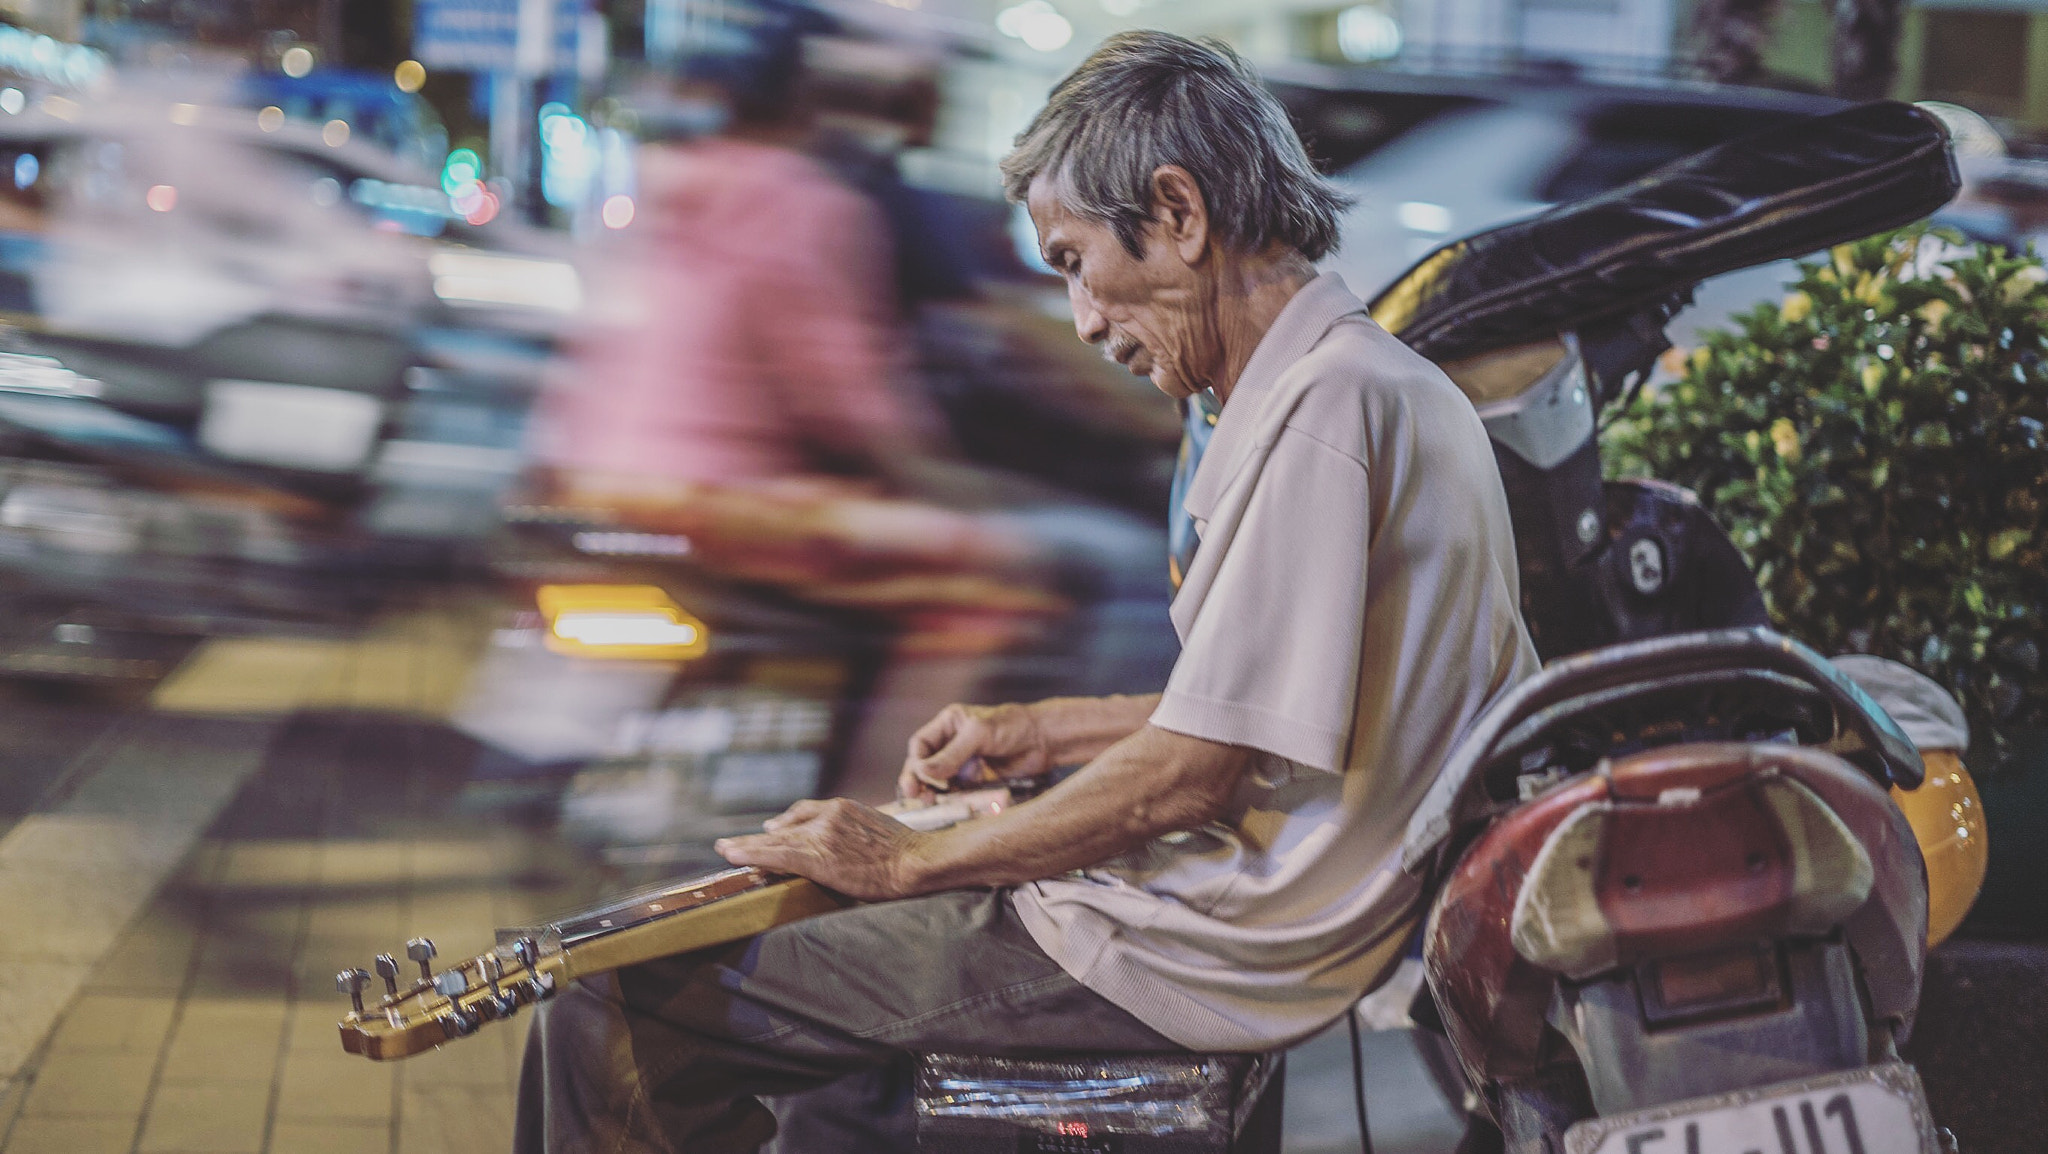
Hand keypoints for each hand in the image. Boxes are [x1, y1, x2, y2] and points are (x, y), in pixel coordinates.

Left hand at [714, 798, 928, 900]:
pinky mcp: (817, 857)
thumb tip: (847, 844)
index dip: (785, 825)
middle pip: (784, 826)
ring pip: (774, 841)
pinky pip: (776, 855)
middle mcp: (828, 815)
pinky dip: (750, 854)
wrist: (916, 861)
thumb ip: (856, 830)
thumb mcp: (879, 829)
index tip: (771, 831)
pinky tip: (731, 856)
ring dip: (745, 846)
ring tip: (724, 850)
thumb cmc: (906, 852)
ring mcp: (820, 835)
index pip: (805, 813)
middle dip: (757, 837)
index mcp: (843, 807)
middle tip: (732, 843)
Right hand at [899, 702, 1051, 801]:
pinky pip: (960, 794)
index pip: (920, 745)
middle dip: (918, 781)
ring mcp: (964, 765)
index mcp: (948, 725)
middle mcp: (952, 745)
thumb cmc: (1013, 726)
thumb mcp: (978, 734)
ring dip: (936, 795)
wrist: (1045, 741)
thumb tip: (922, 771)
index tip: (917, 778)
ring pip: (941, 783)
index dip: (915, 761)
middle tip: (915, 797)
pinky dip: (956, 801)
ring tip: (933, 804)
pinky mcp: (977, 782)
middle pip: (925, 766)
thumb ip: (951, 754)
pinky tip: (956, 807)